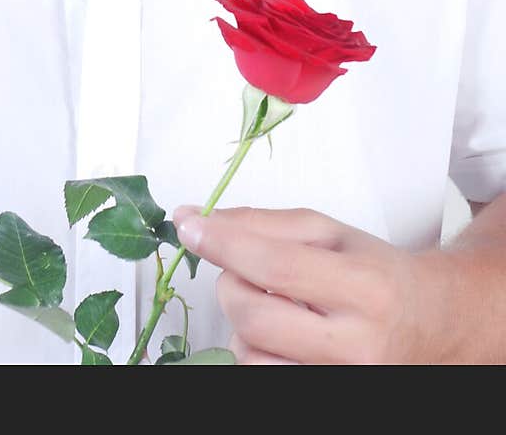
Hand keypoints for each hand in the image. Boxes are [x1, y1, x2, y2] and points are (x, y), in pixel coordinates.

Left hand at [172, 203, 454, 364]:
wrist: (433, 325)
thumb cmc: (378, 274)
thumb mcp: (331, 233)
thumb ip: (265, 224)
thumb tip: (198, 220)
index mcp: (365, 286)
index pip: (276, 266)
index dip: (223, 244)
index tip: (188, 226)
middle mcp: (358, 345)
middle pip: (254, 317)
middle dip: (230, 284)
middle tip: (241, 269)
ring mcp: (344, 383)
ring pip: (249, 355)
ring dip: (243, 324)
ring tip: (274, 306)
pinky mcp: (330, 402)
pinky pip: (261, 378)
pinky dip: (257, 351)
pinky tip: (281, 335)